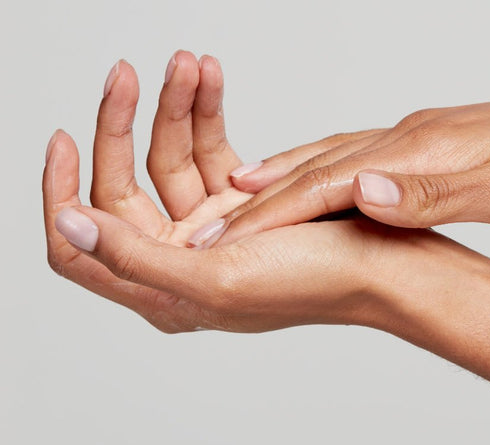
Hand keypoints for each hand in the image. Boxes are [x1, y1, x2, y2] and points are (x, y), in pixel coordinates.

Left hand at [43, 52, 429, 331]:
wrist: (387, 266)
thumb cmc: (314, 285)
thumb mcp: (215, 281)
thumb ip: (133, 259)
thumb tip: (66, 223)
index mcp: (162, 292)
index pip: (78, 249)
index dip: (58, 195)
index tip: (61, 141)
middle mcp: (180, 260)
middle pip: (123, 187)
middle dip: (122, 126)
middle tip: (127, 75)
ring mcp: (212, 228)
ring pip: (171, 158)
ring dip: (176, 107)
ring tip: (190, 64)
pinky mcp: (245, 201)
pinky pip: (213, 149)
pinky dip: (209, 114)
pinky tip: (210, 80)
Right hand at [205, 88, 489, 246]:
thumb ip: (432, 196)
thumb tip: (360, 189)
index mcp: (420, 150)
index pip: (326, 183)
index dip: (270, 215)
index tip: (219, 241)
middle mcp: (410, 136)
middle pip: (318, 166)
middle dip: (259, 201)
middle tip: (205, 228)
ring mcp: (420, 137)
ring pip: (335, 154)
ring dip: (285, 177)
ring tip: (238, 197)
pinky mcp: (433, 143)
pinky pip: (361, 153)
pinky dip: (324, 167)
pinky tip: (318, 177)